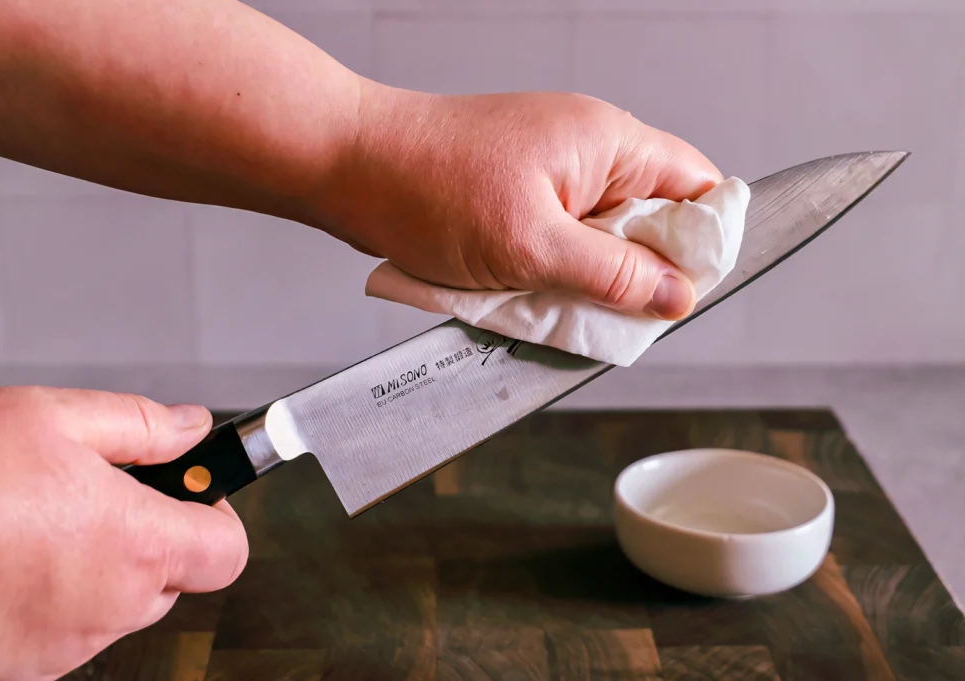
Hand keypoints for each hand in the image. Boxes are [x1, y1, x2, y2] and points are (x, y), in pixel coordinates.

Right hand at [0, 386, 247, 680]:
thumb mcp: (53, 417)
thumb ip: (141, 425)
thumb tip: (191, 429)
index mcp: (139, 542)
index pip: (227, 550)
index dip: (215, 514)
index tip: (191, 490)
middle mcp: (113, 604)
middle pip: (174, 577)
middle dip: (150, 534)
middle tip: (97, 495)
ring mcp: (66, 644)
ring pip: (118, 603)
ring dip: (99, 566)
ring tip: (36, 523)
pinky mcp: (22, 668)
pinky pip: (65, 629)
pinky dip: (53, 599)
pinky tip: (8, 561)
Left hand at [316, 86, 723, 320]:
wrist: (349, 167)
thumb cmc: (431, 188)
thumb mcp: (534, 246)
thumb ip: (613, 275)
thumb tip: (679, 297)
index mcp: (608, 141)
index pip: (697, 188)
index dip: (702, 244)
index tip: (683, 296)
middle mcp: (587, 151)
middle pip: (650, 222)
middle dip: (634, 275)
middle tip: (605, 313)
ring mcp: (550, 173)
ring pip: (600, 241)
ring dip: (583, 280)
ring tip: (545, 299)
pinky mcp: (517, 196)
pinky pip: (558, 242)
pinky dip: (547, 273)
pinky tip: (520, 292)